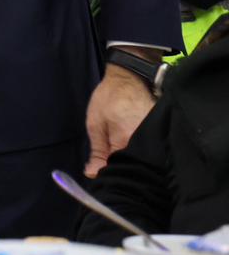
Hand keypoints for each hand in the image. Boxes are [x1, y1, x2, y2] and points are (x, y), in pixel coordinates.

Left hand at [85, 59, 155, 176]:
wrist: (129, 77)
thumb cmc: (108, 99)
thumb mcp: (95, 124)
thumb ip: (97, 151)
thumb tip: (93, 174)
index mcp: (126, 142)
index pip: (121, 170)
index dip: (112, 174)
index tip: (105, 177)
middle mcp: (145, 143)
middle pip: (135, 166)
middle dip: (124, 168)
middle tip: (112, 166)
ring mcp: (155, 138)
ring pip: (144, 159)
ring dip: (134, 161)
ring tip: (123, 159)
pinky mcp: (161, 133)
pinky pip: (152, 150)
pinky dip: (143, 152)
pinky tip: (136, 151)